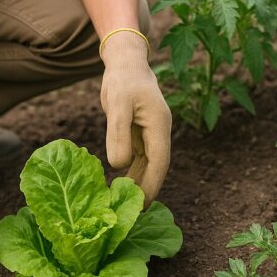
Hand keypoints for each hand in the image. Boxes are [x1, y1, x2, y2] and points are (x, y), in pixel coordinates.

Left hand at [100, 33, 171, 202]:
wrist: (126, 62)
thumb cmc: (122, 80)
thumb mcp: (117, 105)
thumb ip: (118, 134)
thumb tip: (119, 165)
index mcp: (160, 125)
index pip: (159, 162)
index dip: (152, 184)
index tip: (142, 204)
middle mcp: (159, 131)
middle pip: (157, 166)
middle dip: (148, 189)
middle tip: (135, 213)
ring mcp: (151, 132)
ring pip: (149, 164)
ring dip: (140, 182)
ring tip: (128, 204)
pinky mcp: (141, 132)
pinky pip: (140, 157)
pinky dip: (133, 171)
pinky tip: (124, 185)